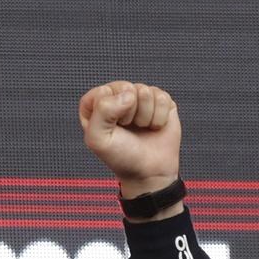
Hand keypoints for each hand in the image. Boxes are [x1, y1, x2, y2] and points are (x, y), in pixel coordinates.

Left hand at [78, 81, 180, 200]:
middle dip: (129, 111)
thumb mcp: (98, 139)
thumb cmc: (121, 156)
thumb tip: (128, 94)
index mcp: (96, 105)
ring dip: (145, 116)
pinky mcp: (160, 101)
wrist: (149, 171)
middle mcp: (117, 98)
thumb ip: (102, 111)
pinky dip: (159, 116)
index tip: (112, 127)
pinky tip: (153, 126)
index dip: (109, 110)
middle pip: (125, 87)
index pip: (102, 92)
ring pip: (145, 91)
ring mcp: (140, 98)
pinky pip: (162, 97)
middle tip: (128, 127)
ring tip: (141, 128)